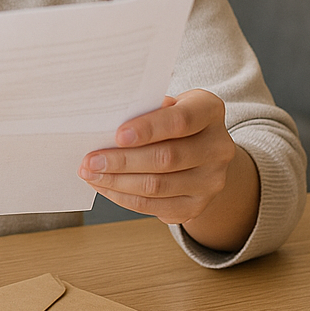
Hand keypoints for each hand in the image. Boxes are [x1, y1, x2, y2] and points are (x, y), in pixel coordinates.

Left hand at [79, 89, 257, 249]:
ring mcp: (211, 181)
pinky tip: (105, 187)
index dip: (148, 129)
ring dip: (117, 182)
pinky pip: (155, 207)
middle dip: (122, 161)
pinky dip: (125, 198)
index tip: (117, 135)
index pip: (180, 121)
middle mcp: (218, 147)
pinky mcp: (197, 206)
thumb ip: (145, 109)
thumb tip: (106, 122)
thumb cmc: (173, 118)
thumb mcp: (166, 103)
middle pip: (167, 158)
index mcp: (209, 111)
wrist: (201, 147)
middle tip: (91, 160)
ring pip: (158, 186)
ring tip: (91, 174)